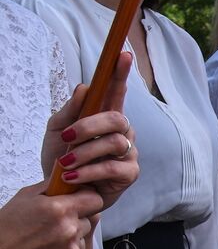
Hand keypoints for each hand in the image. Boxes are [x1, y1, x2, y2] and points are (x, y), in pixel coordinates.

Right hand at [0, 181, 101, 248]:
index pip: (95, 199)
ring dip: (70, 239)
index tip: (79, 201)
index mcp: (59, 209)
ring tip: (46, 241)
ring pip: (82, 239)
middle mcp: (69, 230)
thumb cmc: (4, 230)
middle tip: (52, 224)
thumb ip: (51, 187)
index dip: (87, 199)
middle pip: (88, 220)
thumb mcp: (24, 198)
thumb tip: (69, 179)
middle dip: (75, 219)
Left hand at [43, 52, 138, 212]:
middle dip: (90, 125)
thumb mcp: (57, 131)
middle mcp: (122, 133)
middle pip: (117, 118)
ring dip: (85, 152)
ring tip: (65, 163)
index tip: (123, 54)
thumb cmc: (62, 159)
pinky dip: (89, 171)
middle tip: (68, 136)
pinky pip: (112, 168)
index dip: (120, 74)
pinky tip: (72, 177)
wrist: (62, 193)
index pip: (115, 92)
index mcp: (105, 118)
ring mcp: (128, 153)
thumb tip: (85, 88)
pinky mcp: (129, 175)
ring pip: (114, 143)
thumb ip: (70, 110)